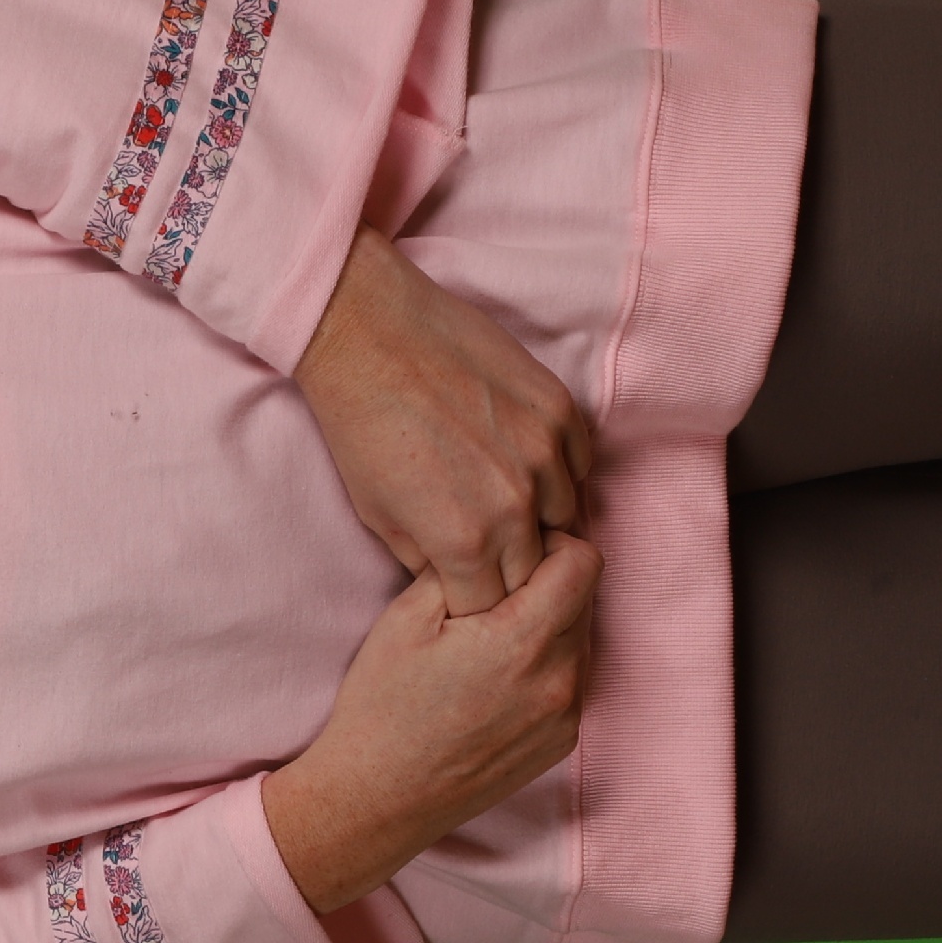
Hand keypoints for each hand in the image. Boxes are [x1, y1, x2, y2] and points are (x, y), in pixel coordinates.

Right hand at [259, 532, 600, 912]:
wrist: (380, 797)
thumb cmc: (383, 706)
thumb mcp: (406, 617)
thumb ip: (465, 568)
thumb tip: (500, 540)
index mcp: (523, 640)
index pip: (584, 561)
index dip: (550, 544)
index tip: (512, 553)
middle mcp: (560, 679)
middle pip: (585, 598)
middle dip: (547, 584)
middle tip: (492, 595)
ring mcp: (566, 716)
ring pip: (581, 640)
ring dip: (549, 626)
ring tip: (491, 641)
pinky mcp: (562, 742)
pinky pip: (573, 681)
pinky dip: (546, 667)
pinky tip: (497, 680)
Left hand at [296, 227, 593, 614]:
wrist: (370, 335)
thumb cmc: (362, 426)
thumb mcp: (376, 516)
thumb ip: (427, 562)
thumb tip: (457, 583)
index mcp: (465, 542)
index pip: (493, 607)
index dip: (476, 599)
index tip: (467, 583)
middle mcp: (516, 504)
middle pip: (535, 571)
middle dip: (509, 566)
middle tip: (484, 543)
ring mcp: (546, 454)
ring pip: (565, 518)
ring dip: (539, 518)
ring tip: (502, 497)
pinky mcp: (561, 409)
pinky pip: (579, 465)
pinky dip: (558, 471)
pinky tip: (520, 458)